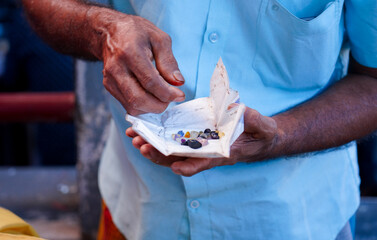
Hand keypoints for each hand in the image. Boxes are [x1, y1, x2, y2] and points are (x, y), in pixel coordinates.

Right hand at [95, 10, 185, 114]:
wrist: (109, 32)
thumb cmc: (135, 33)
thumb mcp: (159, 39)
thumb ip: (169, 62)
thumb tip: (178, 82)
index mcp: (130, 52)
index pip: (150, 82)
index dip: (167, 93)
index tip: (179, 95)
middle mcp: (116, 68)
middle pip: (138, 99)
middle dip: (159, 105)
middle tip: (170, 98)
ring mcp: (110, 79)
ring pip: (133, 107)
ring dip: (151, 107)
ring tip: (161, 95)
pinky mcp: (109, 86)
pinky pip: (128, 105)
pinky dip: (142, 106)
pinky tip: (150, 94)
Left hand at [126, 105, 279, 175]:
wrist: (258, 137)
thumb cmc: (261, 134)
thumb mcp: (263, 127)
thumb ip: (255, 120)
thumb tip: (241, 109)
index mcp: (222, 154)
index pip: (204, 163)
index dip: (191, 166)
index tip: (177, 167)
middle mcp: (207, 154)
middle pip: (179, 159)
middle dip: (159, 154)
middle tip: (141, 144)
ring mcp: (199, 147)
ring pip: (172, 152)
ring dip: (153, 147)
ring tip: (135, 137)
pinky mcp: (195, 138)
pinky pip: (174, 141)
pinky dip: (158, 138)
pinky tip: (145, 131)